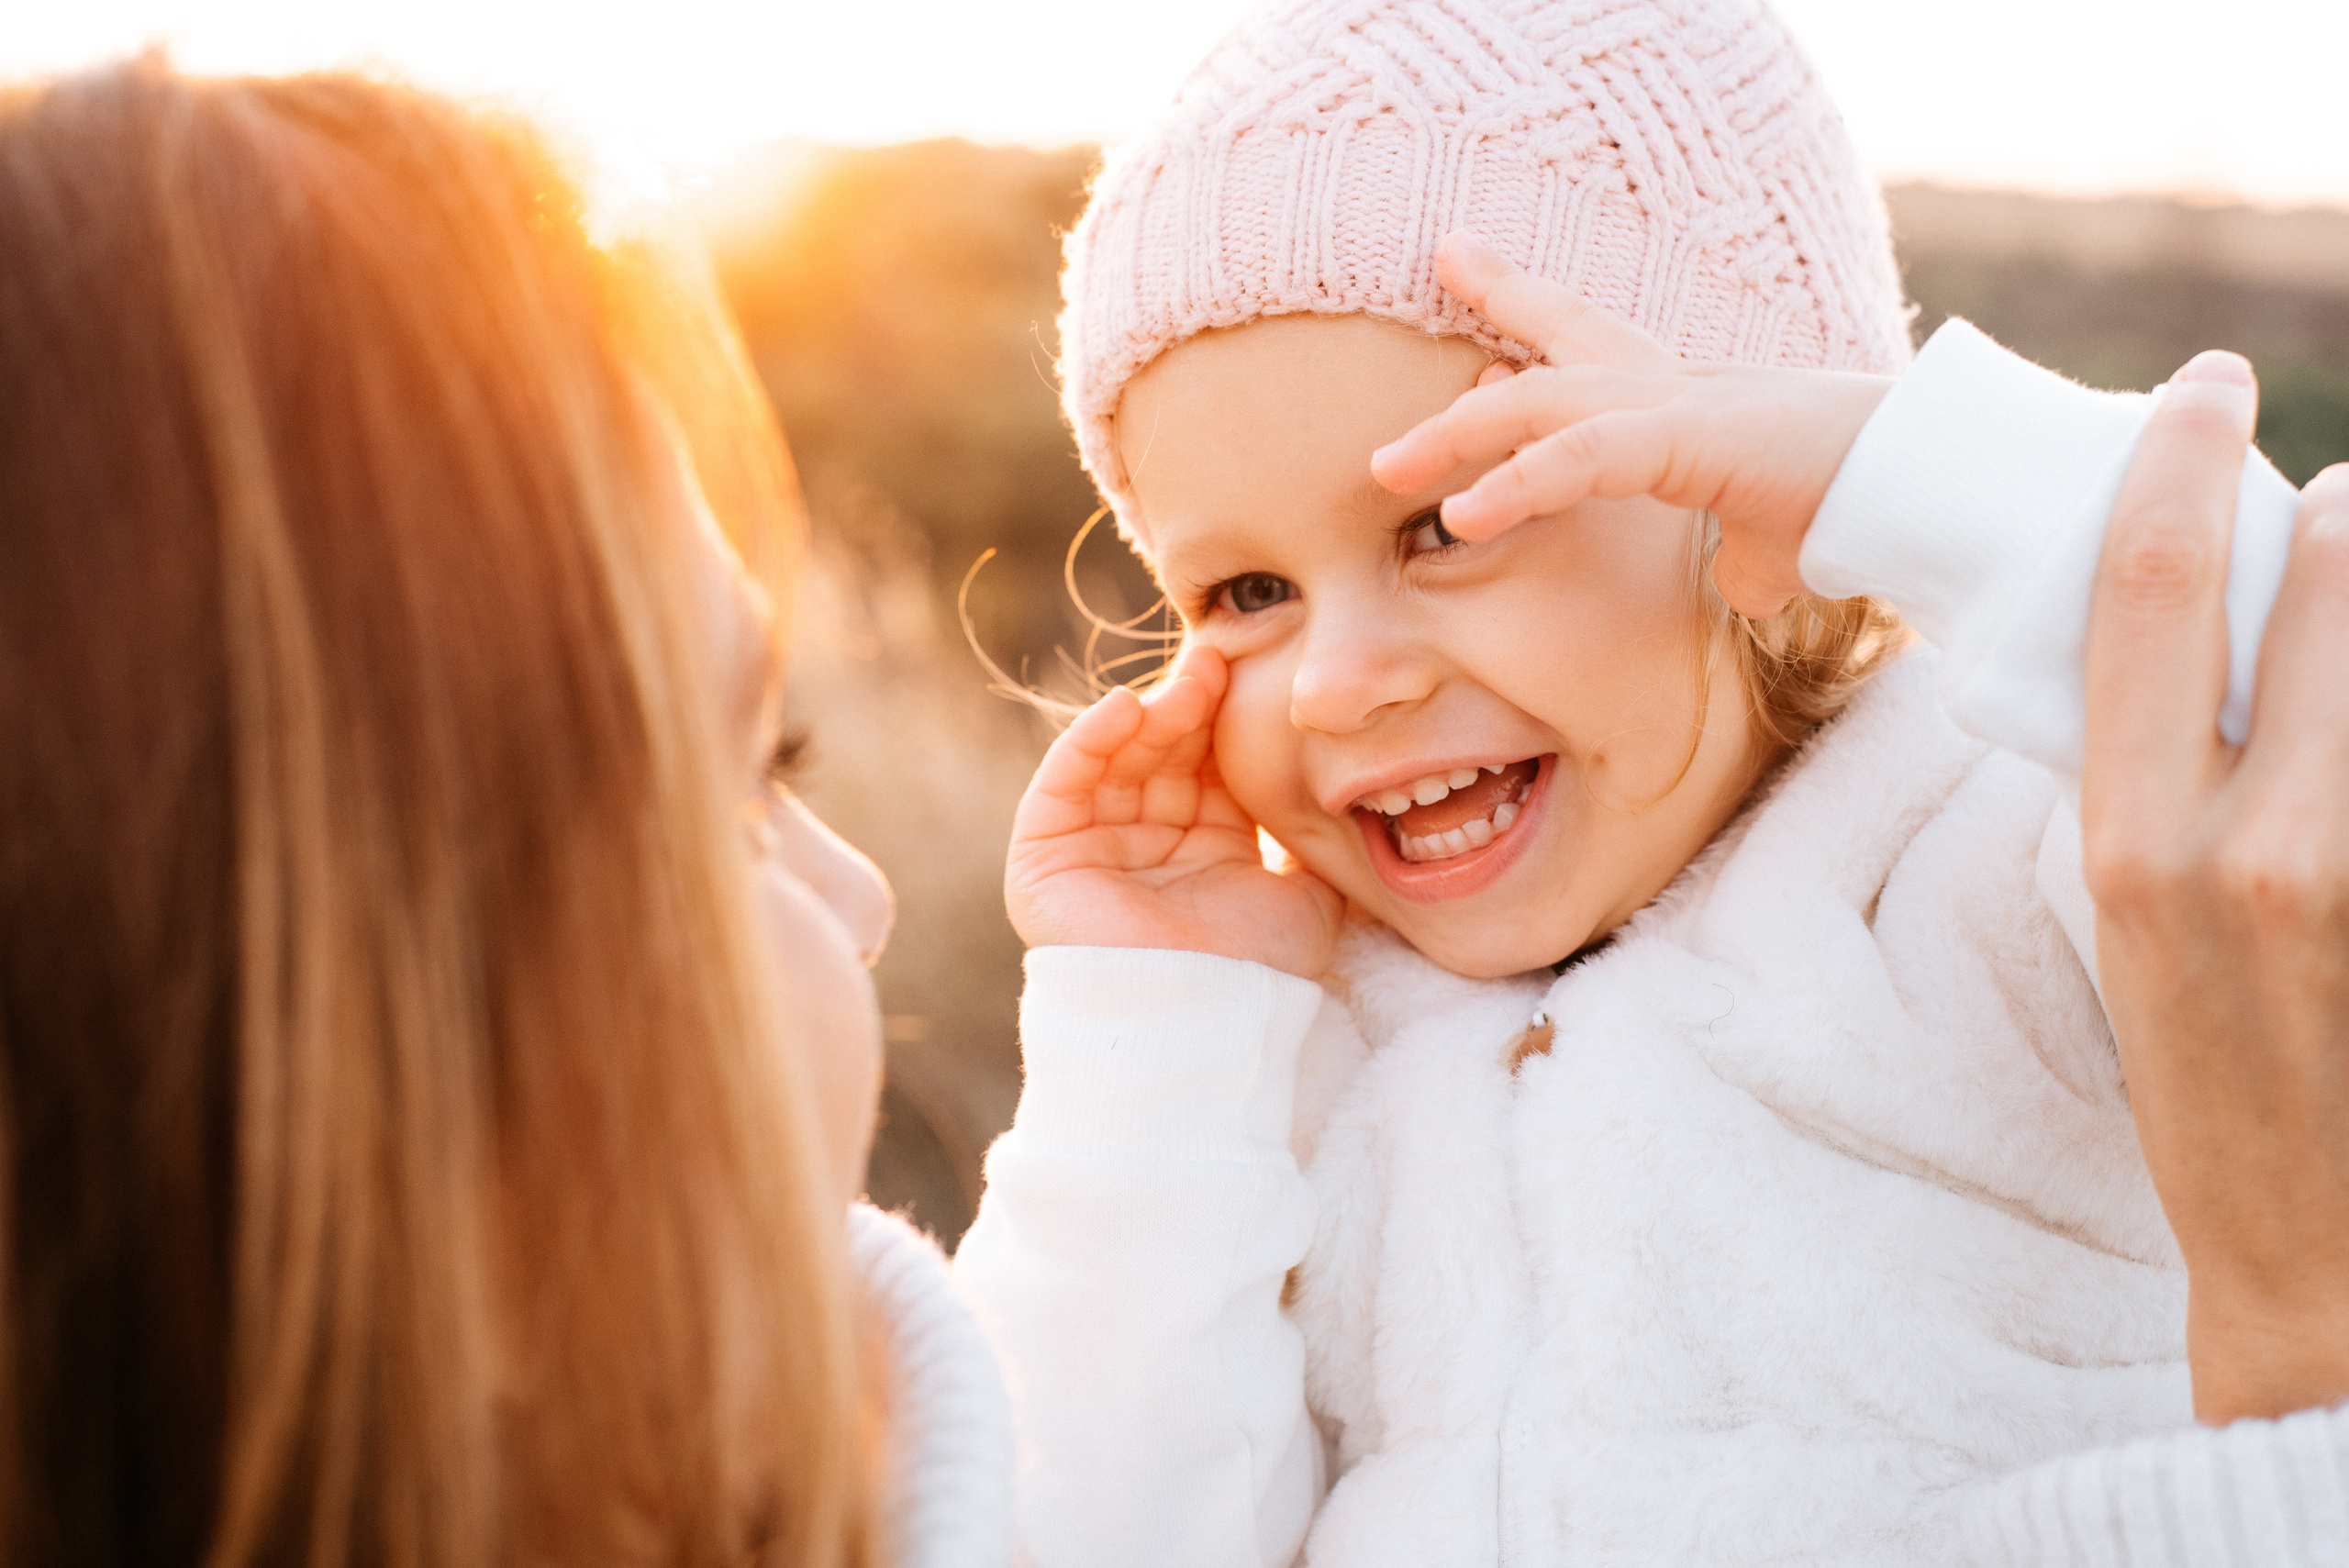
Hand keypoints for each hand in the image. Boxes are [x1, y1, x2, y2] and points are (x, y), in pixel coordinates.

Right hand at [1005, 644, 1344, 978]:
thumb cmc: (1258, 967)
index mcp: (1206, 848)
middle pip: (1163, 753)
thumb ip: (1313, 841)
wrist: (1205, 1019)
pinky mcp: (1045, 856)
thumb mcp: (1306, 892)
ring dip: (1150, 715)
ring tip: (1187, 685)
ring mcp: (1095, 847)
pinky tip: (1125, 707)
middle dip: (1190, 706)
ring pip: (1117, 759)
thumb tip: (1348, 796)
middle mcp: (1149, 842)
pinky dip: (1089, 739)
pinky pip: (1062, 783)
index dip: (1226, 719)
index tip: (1251, 671)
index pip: (1209, 764)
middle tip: (1218, 662)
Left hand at [1369, 231, 1890, 617]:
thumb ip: (1746, 558)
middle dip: (1463, 385)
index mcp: (1682, 403)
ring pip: (1542, 404)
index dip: (1519, 309)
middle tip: (1386, 428)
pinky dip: (1522, 480)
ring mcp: (1677, 405)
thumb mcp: (1776, 541)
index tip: (1459, 270)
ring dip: (1459, 436)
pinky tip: (1463, 514)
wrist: (1924, 487)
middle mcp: (1671, 386)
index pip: (1585, 341)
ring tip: (1386, 470)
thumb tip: (1747, 585)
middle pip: (1544, 359)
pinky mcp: (1691, 439)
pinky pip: (1586, 455)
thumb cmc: (1854, 507)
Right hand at [2080, 350, 2348, 1425]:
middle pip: (2330, 574)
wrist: (2329, 1264)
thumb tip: (2209, 636)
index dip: (2178, 454)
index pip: (2150, 584)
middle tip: (2328, 521)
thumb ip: (2159, 778)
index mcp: (2138, 843)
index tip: (2199, 390)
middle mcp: (2264, 842)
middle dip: (2336, 518)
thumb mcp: (2128, 926)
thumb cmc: (2212, 1090)